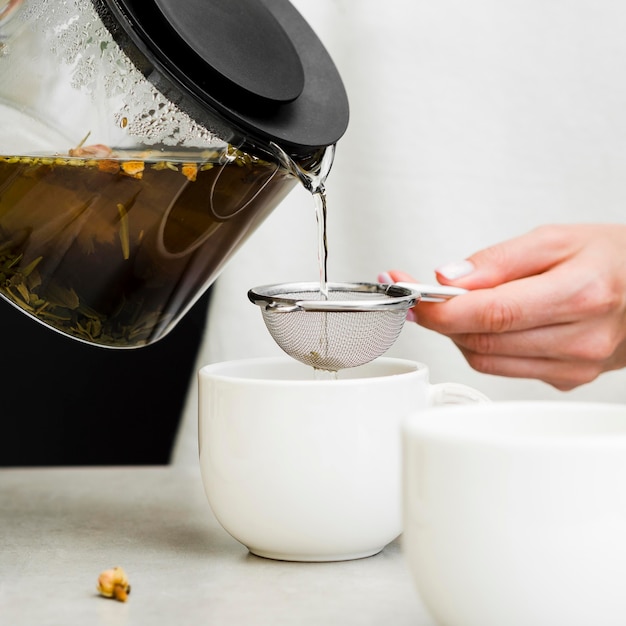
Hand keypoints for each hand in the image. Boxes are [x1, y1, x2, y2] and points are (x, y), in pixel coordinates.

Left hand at [383, 224, 625, 389]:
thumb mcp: (556, 238)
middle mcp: (581, 339)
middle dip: (442, 320)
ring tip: (461, 305)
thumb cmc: (614, 257)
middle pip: (482, 341)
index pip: (490, 314)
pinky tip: (493, 323)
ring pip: (487, 360)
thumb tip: (448, 279)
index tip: (411, 297)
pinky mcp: (568, 379)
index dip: (440, 310)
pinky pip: (506, 369)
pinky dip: (485, 346)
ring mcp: (576, 366)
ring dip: (460, 334)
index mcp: (580, 294)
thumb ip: (497, 260)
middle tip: (423, 297)